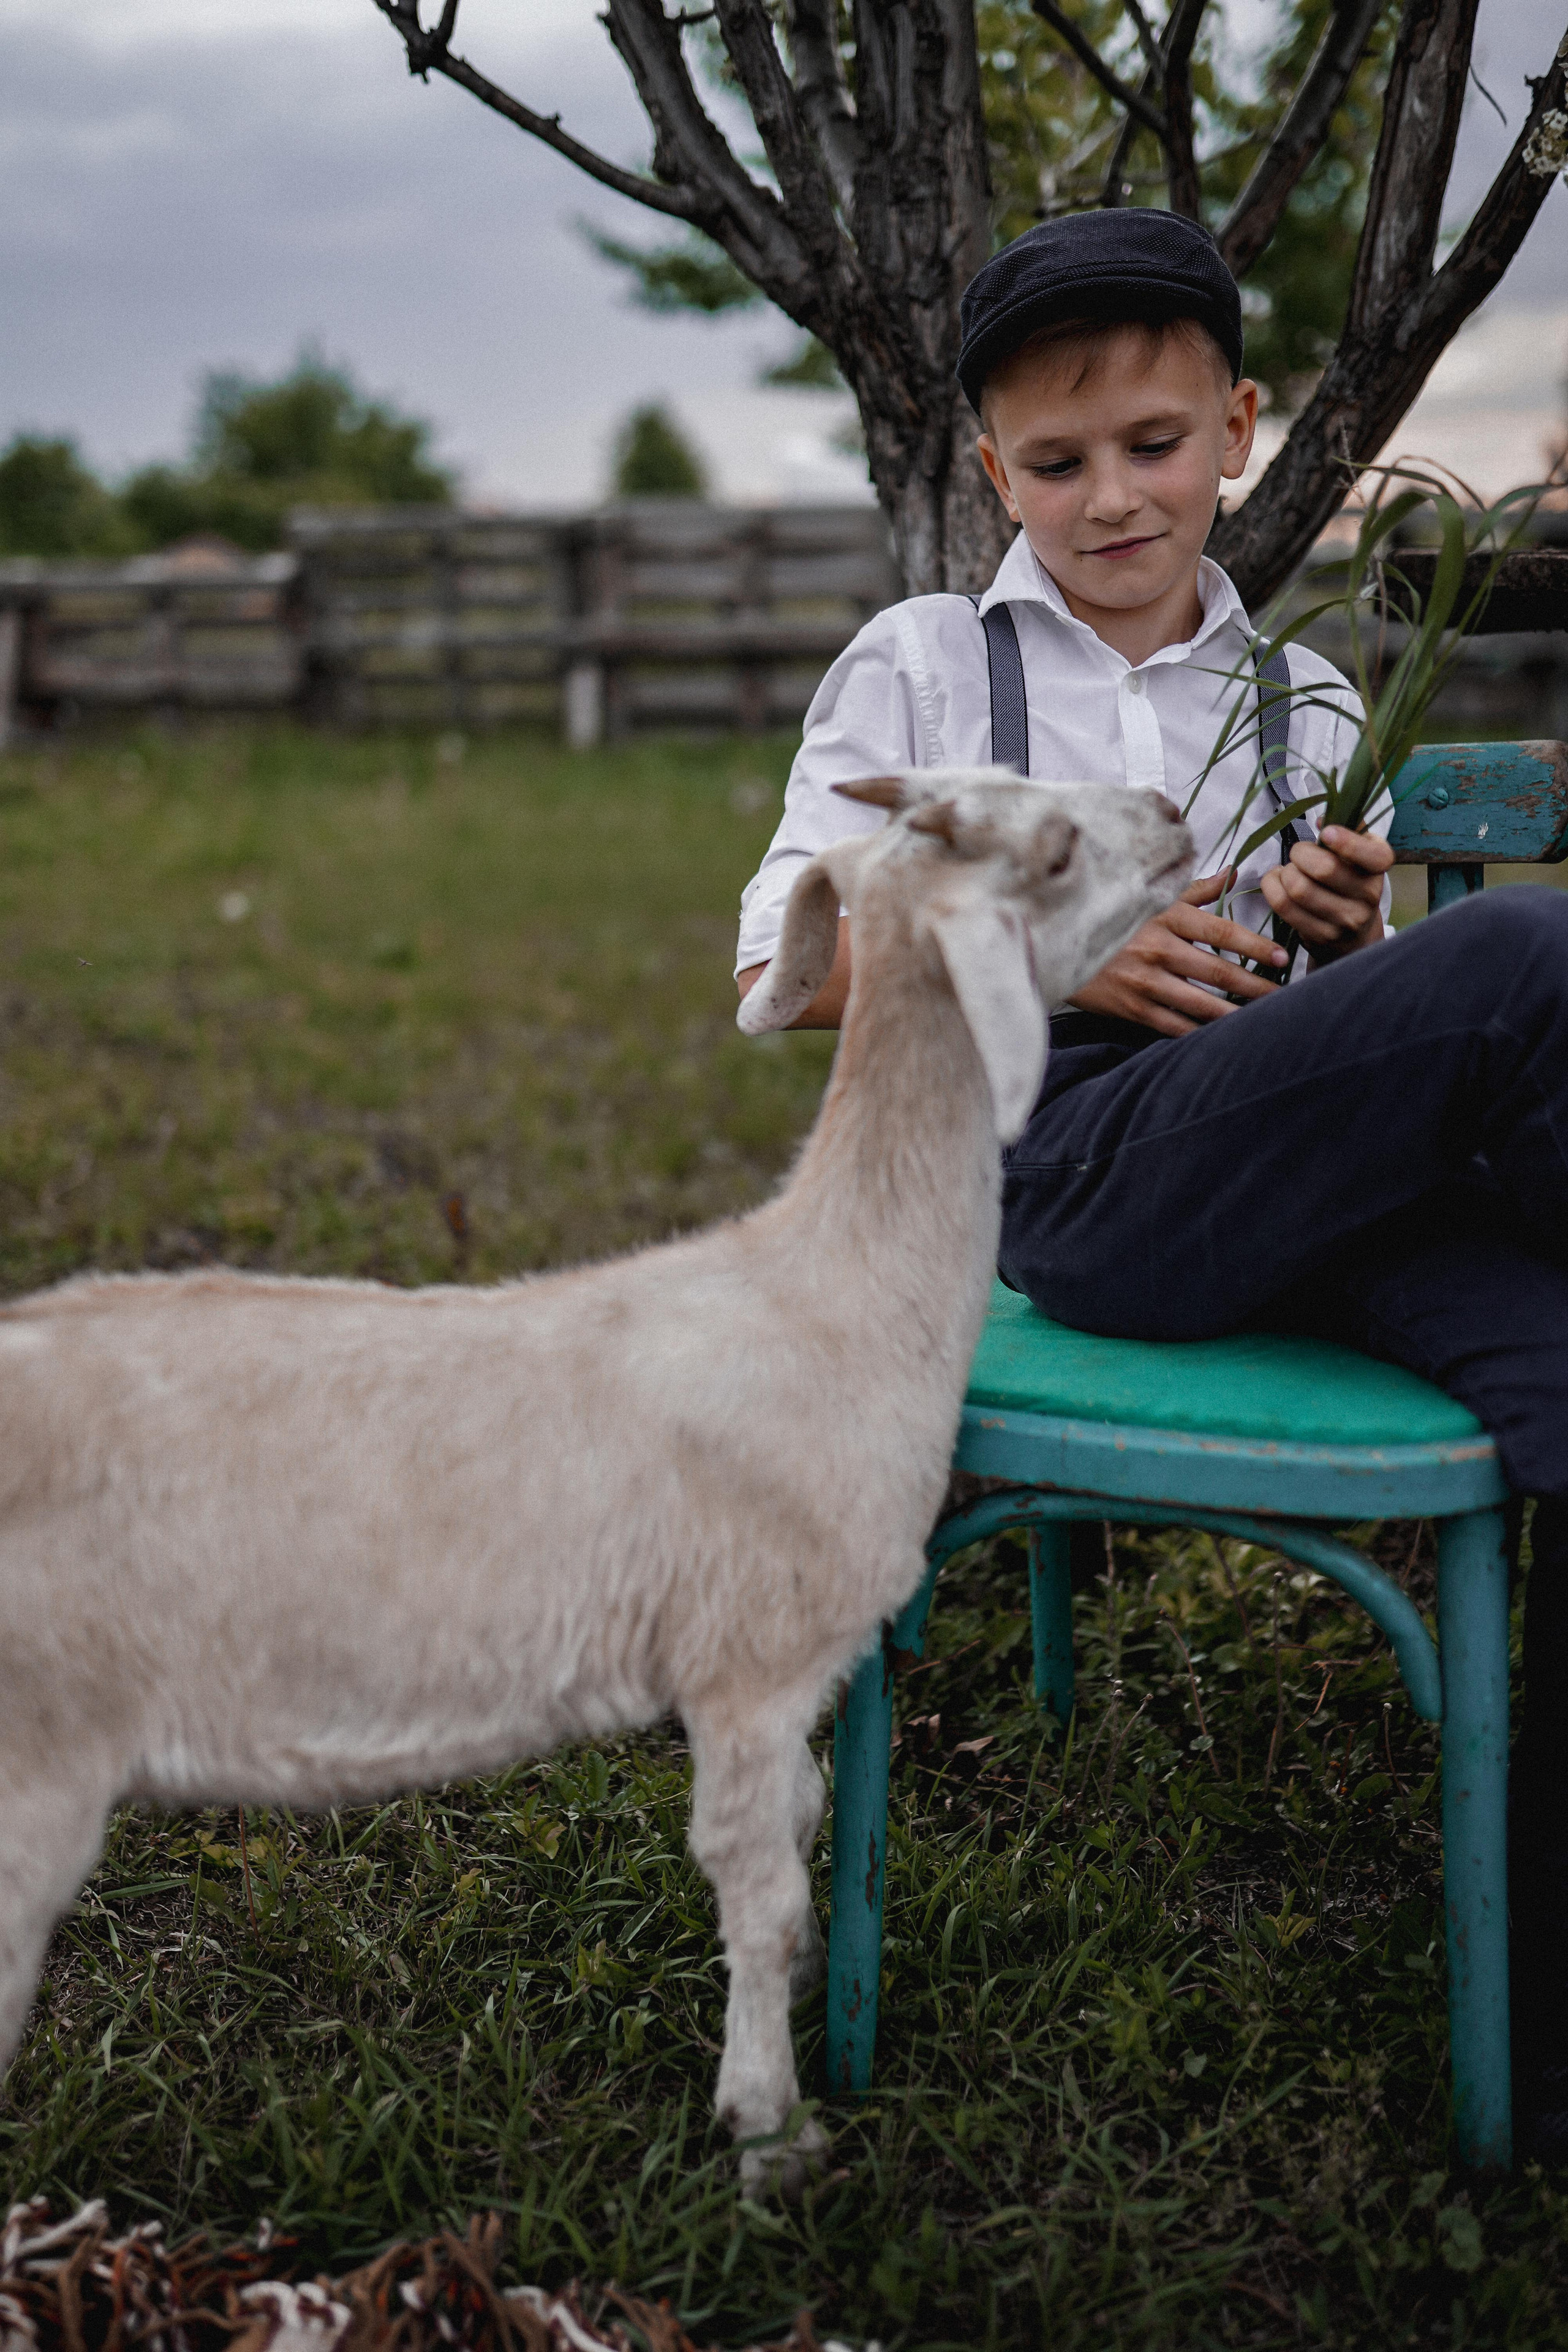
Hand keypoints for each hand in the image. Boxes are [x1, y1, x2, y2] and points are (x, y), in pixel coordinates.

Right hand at [1069, 869, 1287, 1037]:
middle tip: (1282, 995)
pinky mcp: (1132, 1007)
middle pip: (1219, 971)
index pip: (1222, 931)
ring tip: (1262, 1020)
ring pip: (1201, 1003)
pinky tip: (1222, 1036)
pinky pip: (1174, 1025)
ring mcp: (1145, 981)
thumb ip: (1194, 889)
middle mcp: (1158, 948)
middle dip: (1256, 986)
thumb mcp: (1149, 895)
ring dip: (1235, 1013)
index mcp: (1165, 916)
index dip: (1255, 946)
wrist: (1057, 942)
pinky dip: (1200, 1032)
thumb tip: (1233, 874)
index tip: (1281, 957)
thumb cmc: (1111, 916)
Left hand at [1261, 825, 1390, 961]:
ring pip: (1299, 888)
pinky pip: (1284, 905)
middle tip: (1298, 853)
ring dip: (1285, 873)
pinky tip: (1277, 883)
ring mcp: (1346, 920)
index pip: (1373, 855)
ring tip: (1288, 871)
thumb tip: (1322, 820)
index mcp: (1379, 868)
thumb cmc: (1348, 881)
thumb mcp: (1356, 853)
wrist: (1353, 934)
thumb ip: (1348, 828)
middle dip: (1300, 853)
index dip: (1348, 842)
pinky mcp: (1321, 935)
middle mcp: (1369, 895)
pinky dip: (1272, 887)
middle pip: (1324, 868)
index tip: (1326, 833)